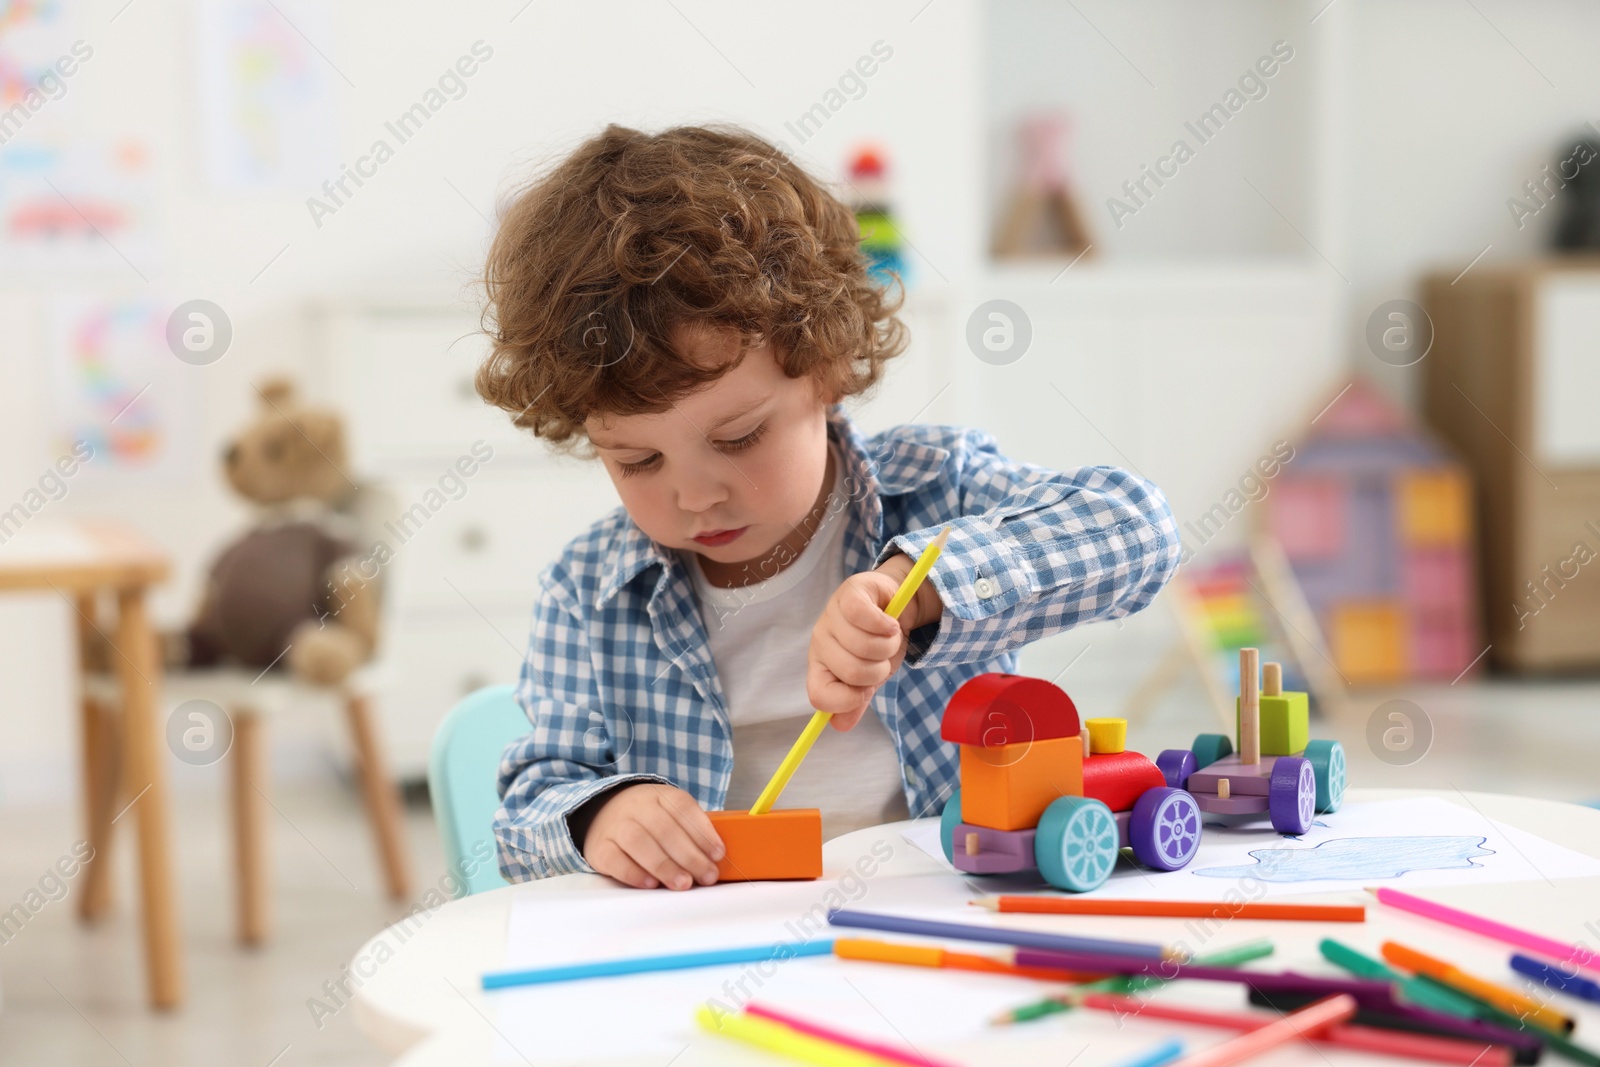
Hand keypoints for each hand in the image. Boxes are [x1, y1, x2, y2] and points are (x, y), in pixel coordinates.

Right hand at [581, 783, 723, 889]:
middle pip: (664, 828)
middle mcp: (636, 806)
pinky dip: (634, 873)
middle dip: (690, 856)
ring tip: (683, 883)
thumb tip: (714, 859)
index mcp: (659, 795)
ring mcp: (616, 825)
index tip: (718, 854)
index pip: (683, 808)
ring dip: (665, 865)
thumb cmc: (647, 820)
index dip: (703, 832)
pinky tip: (651, 883)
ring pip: (639, 842)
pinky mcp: (600, 847)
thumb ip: (690, 831)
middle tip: (707, 876)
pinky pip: (615, 860)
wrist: (602, 814)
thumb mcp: (668, 813)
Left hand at [807, 554, 940, 729]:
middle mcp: (821, 642)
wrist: (895, 605)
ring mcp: (832, 616)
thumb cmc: (878, 642)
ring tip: (888, 636)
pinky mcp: (849, 593)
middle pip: (852, 672)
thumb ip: (857, 700)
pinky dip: (887, 625)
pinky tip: (890, 623)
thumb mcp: (870, 676)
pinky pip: (865, 616)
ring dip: (888, 645)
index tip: (866, 691)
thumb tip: (839, 725)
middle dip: (879, 669)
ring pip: (864, 645)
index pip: (819, 695)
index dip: (848, 700)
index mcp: (821, 666)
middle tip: (883, 656)